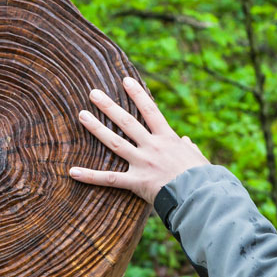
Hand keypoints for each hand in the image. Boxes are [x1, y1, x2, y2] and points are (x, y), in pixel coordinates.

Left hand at [69, 77, 209, 202]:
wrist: (201, 196)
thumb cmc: (203, 178)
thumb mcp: (198, 158)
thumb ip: (189, 148)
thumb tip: (186, 142)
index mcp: (168, 138)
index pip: (150, 110)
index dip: (137, 94)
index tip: (125, 81)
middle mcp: (152, 146)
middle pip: (127, 122)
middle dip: (109, 106)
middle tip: (93, 93)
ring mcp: (142, 163)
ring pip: (115, 142)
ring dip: (97, 128)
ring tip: (82, 115)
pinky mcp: (136, 182)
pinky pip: (109, 179)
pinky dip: (90, 176)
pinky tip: (73, 172)